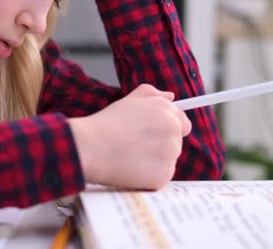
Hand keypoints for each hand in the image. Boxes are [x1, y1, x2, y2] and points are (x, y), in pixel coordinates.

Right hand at [68, 84, 191, 189]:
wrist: (90, 147)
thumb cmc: (105, 125)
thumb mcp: (128, 101)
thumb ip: (151, 94)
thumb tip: (171, 96)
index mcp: (166, 110)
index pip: (183, 124)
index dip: (166, 131)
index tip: (151, 137)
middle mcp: (173, 128)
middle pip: (176, 144)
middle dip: (160, 147)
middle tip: (134, 147)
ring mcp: (170, 152)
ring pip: (169, 161)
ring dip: (155, 162)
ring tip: (130, 157)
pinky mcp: (164, 174)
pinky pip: (161, 178)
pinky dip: (149, 178)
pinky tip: (131, 170)